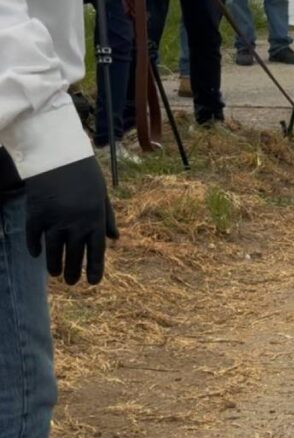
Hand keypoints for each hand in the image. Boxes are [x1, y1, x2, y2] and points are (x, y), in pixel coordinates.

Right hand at [24, 157, 118, 284]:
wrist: (58, 154)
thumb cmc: (84, 174)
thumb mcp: (102, 195)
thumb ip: (107, 218)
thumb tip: (114, 238)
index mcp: (95, 220)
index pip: (97, 252)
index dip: (94, 269)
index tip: (92, 282)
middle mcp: (77, 224)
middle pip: (74, 256)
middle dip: (73, 272)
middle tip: (71, 282)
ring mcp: (55, 221)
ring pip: (54, 252)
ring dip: (54, 265)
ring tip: (55, 274)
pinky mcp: (36, 214)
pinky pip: (34, 237)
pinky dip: (34, 247)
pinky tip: (36, 255)